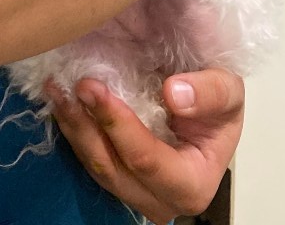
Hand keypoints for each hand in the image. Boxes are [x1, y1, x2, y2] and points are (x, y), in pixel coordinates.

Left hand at [46, 68, 244, 224]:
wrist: (207, 114)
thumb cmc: (217, 106)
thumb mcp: (229, 91)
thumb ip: (210, 93)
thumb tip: (174, 94)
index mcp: (192, 184)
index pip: (147, 159)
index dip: (117, 125)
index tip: (92, 86)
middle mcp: (160, 199)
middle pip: (113, 168)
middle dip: (86, 126)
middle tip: (67, 85)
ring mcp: (135, 193)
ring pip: (96, 167)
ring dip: (73, 127)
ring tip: (55, 89)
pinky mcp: (118, 178)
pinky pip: (90, 159)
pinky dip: (74, 129)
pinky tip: (61, 101)